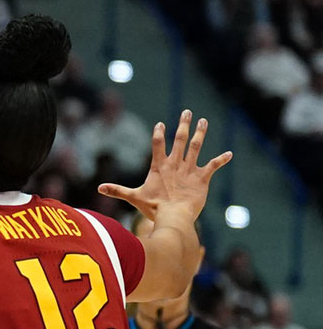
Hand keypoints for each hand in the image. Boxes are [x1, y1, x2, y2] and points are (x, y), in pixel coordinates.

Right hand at [98, 110, 232, 220]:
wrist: (174, 216)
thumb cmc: (154, 208)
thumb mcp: (134, 197)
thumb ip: (118, 190)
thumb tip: (98, 188)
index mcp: (160, 166)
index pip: (158, 144)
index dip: (158, 133)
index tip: (160, 123)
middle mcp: (175, 164)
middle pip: (180, 139)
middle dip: (184, 125)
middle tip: (187, 112)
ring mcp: (189, 170)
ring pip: (196, 147)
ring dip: (200, 134)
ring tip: (204, 121)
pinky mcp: (202, 179)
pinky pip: (213, 166)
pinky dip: (221, 160)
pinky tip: (230, 154)